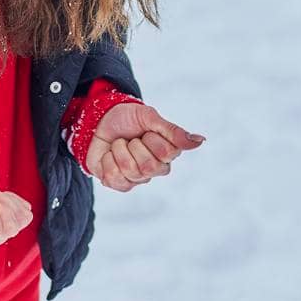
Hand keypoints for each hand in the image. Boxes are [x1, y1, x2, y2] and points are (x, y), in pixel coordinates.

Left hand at [86, 102, 205, 191]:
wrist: (100, 120)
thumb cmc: (128, 118)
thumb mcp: (149, 117)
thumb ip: (173, 131)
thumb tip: (201, 141)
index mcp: (168, 153)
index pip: (166, 153)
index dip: (151, 139)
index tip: (146, 131)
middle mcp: (155, 169)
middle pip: (148, 167)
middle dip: (134, 145)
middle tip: (131, 138)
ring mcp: (137, 179)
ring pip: (130, 171)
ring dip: (119, 150)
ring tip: (119, 144)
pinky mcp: (119, 183)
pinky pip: (113, 178)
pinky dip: (107, 161)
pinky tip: (109, 155)